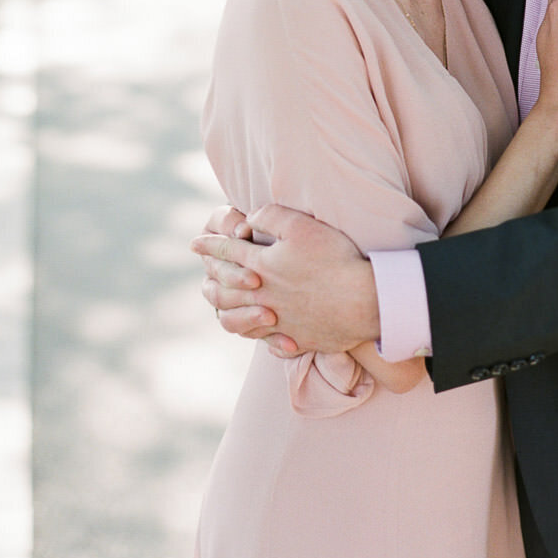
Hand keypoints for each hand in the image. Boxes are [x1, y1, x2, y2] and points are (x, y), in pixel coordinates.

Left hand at [192, 203, 380, 356]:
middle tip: (203, 274)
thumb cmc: (334, 258)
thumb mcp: (302, 226)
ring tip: (223, 305)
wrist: (362, 301)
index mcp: (262, 266)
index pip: (227, 253)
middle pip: (225, 290)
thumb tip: (249, 218)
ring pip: (239, 320)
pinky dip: (258, 334)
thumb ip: (271, 216)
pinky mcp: (296, 338)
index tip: (194, 243)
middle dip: (211, 279)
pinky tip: (261, 329)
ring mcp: (278, 320)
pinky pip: (267, 340)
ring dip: (227, 310)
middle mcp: (263, 296)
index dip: (209, 246)